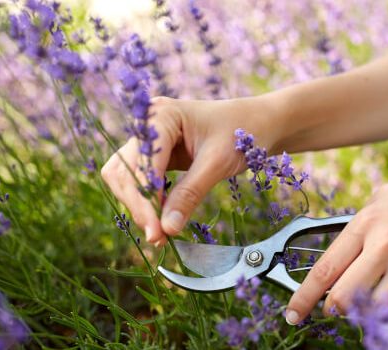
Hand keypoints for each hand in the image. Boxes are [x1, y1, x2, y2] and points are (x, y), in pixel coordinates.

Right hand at [101, 96, 280, 245]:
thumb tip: (167, 229)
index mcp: (161, 115)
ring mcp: (151, 140)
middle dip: (139, 206)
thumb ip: (190, 194)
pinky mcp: (159, 155)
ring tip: (160, 234)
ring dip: (140, 207)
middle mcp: (148, 124)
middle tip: (158, 238)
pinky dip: (150, 202)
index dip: (145, 200)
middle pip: (125, 172)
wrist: (262, 123)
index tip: (156, 231)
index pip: (141, 164)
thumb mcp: (217, 163)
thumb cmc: (244, 133)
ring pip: (128, 179)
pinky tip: (163, 220)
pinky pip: (143, 182)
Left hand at [285, 163, 387, 330]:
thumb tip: (342, 243)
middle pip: (342, 297)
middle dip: (334, 309)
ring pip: (372, 312)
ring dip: (368, 317)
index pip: (325, 268)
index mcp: (368, 223)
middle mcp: (385, 246)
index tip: (292, 314)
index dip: (303, 297)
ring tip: (374, 307)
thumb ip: (363, 218)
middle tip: (338, 309)